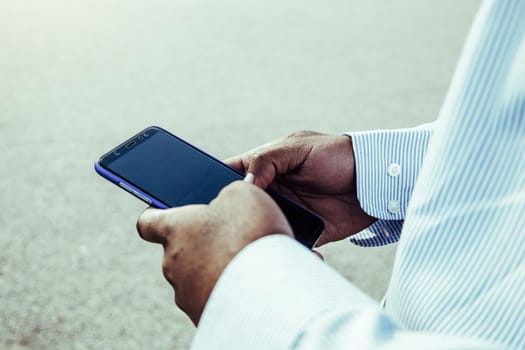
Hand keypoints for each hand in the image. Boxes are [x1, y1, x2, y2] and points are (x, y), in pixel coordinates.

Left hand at [136, 181, 292, 324]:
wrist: (266, 291)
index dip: (157, 215)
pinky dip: (228, 292)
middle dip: (202, 244)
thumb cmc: (248, 236)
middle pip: (180, 250)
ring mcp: (186, 294)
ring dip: (216, 270)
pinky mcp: (203, 317)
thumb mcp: (243, 194)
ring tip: (247, 263)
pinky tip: (251, 286)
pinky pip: (213, 299)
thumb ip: (227, 193)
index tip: (168, 213)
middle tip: (232, 237)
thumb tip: (229, 201)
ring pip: (197, 277)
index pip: (148, 222)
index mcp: (174, 229)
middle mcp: (172, 264)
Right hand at [226, 131, 375, 245]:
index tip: (202, 195)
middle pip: (241, 206)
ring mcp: (287, 212)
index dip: (213, 182)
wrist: (374, 181)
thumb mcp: (298, 148)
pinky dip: (282, 248)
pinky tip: (281, 248)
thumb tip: (244, 184)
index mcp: (266, 166)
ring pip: (260, 227)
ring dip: (255, 234)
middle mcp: (272, 191)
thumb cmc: (336, 154)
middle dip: (231, 216)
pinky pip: (286, 243)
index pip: (231, 173)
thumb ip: (267, 160)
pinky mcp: (305, 232)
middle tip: (225, 224)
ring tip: (251, 240)